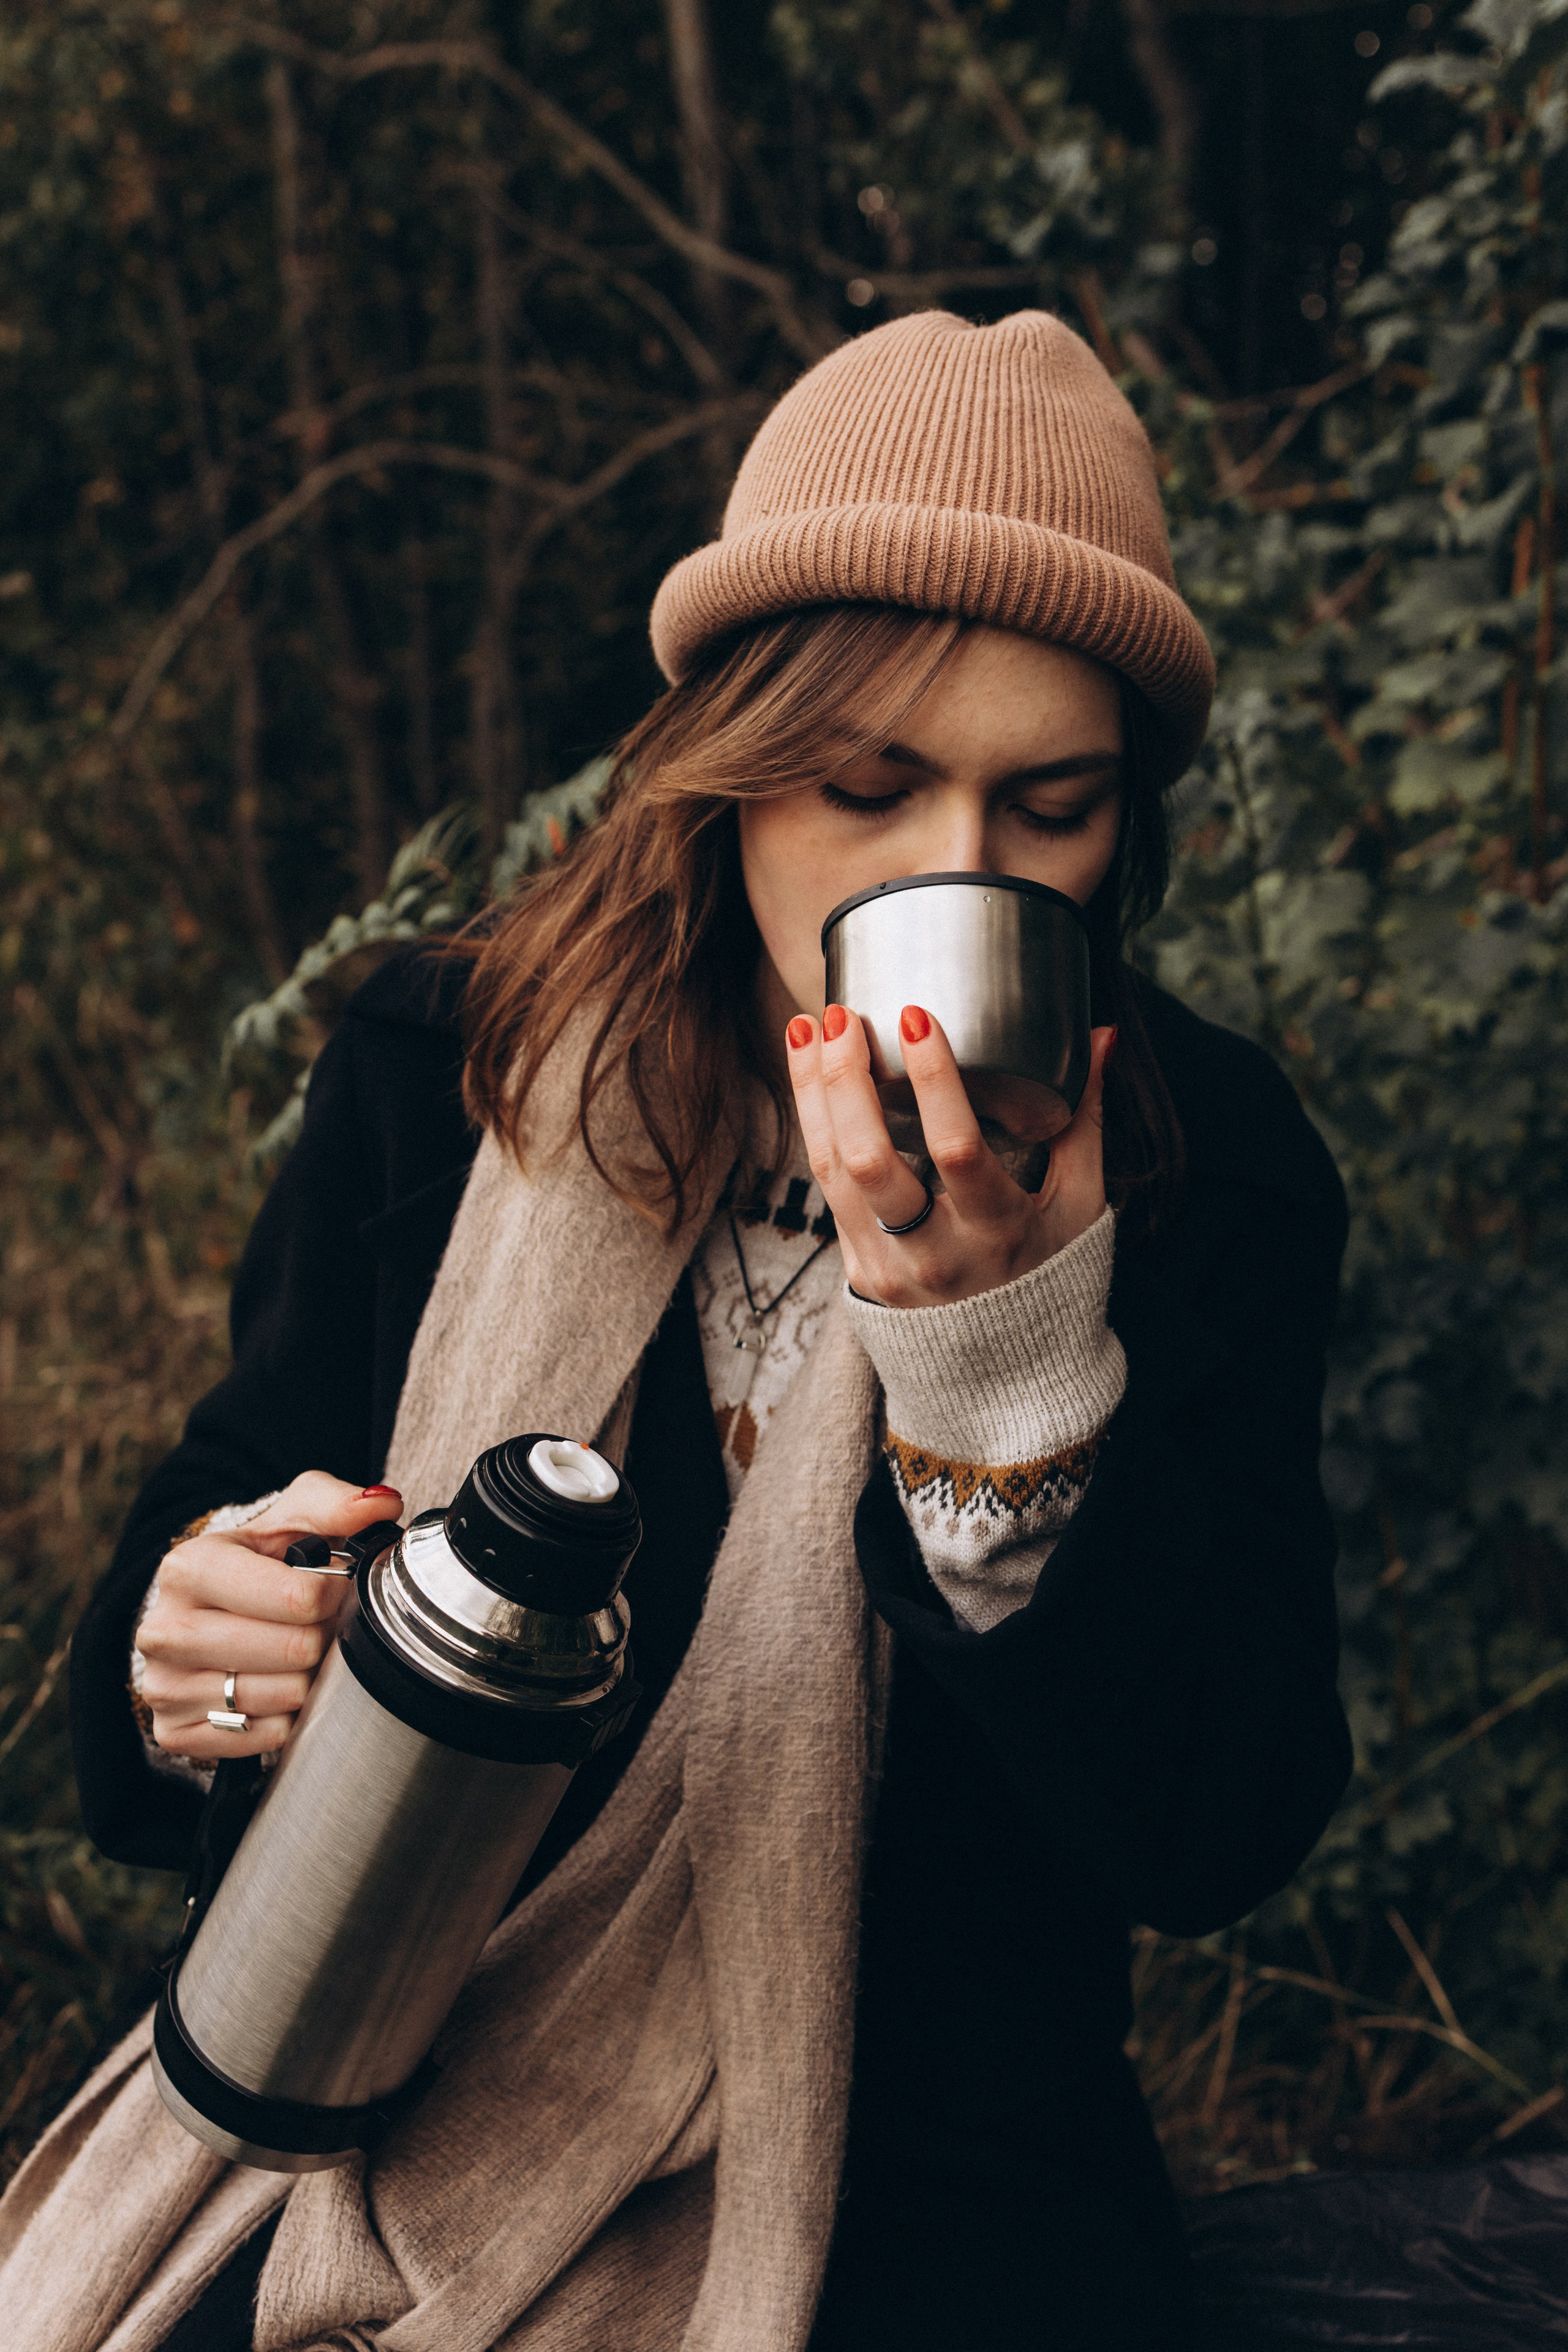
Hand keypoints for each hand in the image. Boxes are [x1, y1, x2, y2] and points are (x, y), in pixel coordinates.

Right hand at [135, 1473, 402, 1758]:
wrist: (212, 1608)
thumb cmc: (260, 1559)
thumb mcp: (294, 1516)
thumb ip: (338, 1504)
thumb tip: (381, 1505)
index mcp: (189, 1568)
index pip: (298, 1599)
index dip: (333, 1595)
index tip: (332, 1587)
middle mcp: (163, 1631)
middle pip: (294, 1651)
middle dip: (322, 1636)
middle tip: (317, 1623)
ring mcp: (164, 1686)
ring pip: (282, 1697)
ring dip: (309, 1677)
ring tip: (298, 1651)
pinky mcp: (174, 1732)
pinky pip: (267, 1736)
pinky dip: (286, 1716)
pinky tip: (275, 1685)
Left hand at [786, 1002, 1114, 1308]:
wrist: (1006, 1375)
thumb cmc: (1050, 1273)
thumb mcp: (1080, 1203)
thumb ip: (1083, 1119)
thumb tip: (1100, 1037)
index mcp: (998, 1232)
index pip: (958, 1150)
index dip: (935, 1082)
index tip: (916, 1017)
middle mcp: (935, 1254)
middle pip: (871, 1161)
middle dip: (848, 1081)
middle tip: (843, 1016)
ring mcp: (889, 1267)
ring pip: (832, 1171)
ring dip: (814, 1095)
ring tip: (807, 1030)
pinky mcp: (858, 1271)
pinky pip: (826, 1190)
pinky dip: (814, 1129)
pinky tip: (810, 1080)